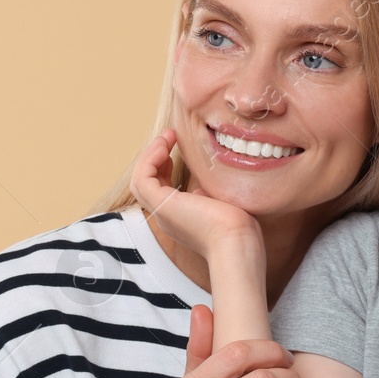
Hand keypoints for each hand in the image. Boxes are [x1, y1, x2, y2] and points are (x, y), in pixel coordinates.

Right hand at [130, 129, 261, 260]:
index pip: (161, 188)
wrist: (237, 242)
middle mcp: (167, 217)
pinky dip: (149, 159)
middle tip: (170, 135)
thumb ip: (208, 193)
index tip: (178, 146)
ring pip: (140, 181)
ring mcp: (162, 212)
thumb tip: (201, 186)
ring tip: (166, 136)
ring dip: (150, 155)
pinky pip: (142, 178)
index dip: (165, 165)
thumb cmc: (238, 227)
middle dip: (155, 157)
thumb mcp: (220, 203)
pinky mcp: (161, 205)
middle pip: (147, 184)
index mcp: (180, 218)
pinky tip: (165, 145)